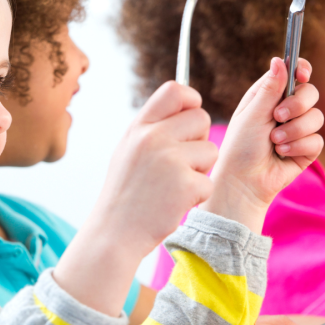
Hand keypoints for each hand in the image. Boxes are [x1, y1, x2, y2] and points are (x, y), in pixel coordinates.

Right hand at [54, 82, 216, 315]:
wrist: (114, 233)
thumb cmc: (125, 194)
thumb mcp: (128, 151)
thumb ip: (152, 128)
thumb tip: (186, 105)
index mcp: (139, 127)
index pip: (175, 91)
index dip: (191, 100)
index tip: (191, 118)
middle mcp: (153, 137)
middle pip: (201, 118)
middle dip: (199, 140)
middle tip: (183, 163)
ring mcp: (170, 160)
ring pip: (211, 151)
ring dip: (200, 170)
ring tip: (174, 186)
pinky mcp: (186, 185)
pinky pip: (208, 182)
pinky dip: (197, 196)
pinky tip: (175, 203)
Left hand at [200, 57, 323, 232]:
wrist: (243, 182)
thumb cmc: (240, 148)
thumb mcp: (252, 115)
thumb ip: (269, 89)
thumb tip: (279, 60)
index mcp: (268, 98)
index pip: (293, 75)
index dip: (301, 70)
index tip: (302, 74)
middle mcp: (285, 111)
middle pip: (311, 93)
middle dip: (297, 104)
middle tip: (278, 116)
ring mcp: (297, 130)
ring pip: (316, 117)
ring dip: (294, 130)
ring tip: (274, 142)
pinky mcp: (306, 149)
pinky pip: (317, 140)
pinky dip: (298, 146)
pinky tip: (282, 154)